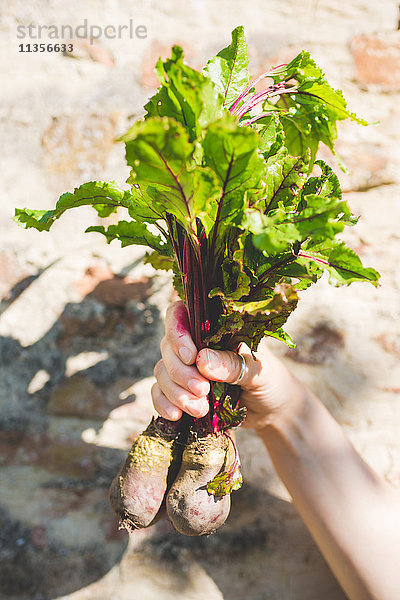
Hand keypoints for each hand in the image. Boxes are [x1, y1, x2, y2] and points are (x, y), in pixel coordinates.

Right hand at [152, 301, 305, 430]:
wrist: (272, 410)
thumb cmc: (269, 379)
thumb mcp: (257, 370)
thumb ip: (231, 364)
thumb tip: (200, 360)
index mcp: (212, 328)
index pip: (180, 314)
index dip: (177, 332)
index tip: (190, 356)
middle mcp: (194, 344)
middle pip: (168, 347)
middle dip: (180, 372)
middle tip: (202, 390)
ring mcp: (185, 368)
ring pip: (162, 371)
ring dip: (175, 392)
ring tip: (199, 409)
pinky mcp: (180, 391)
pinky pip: (159, 393)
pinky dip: (163, 403)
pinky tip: (176, 415)